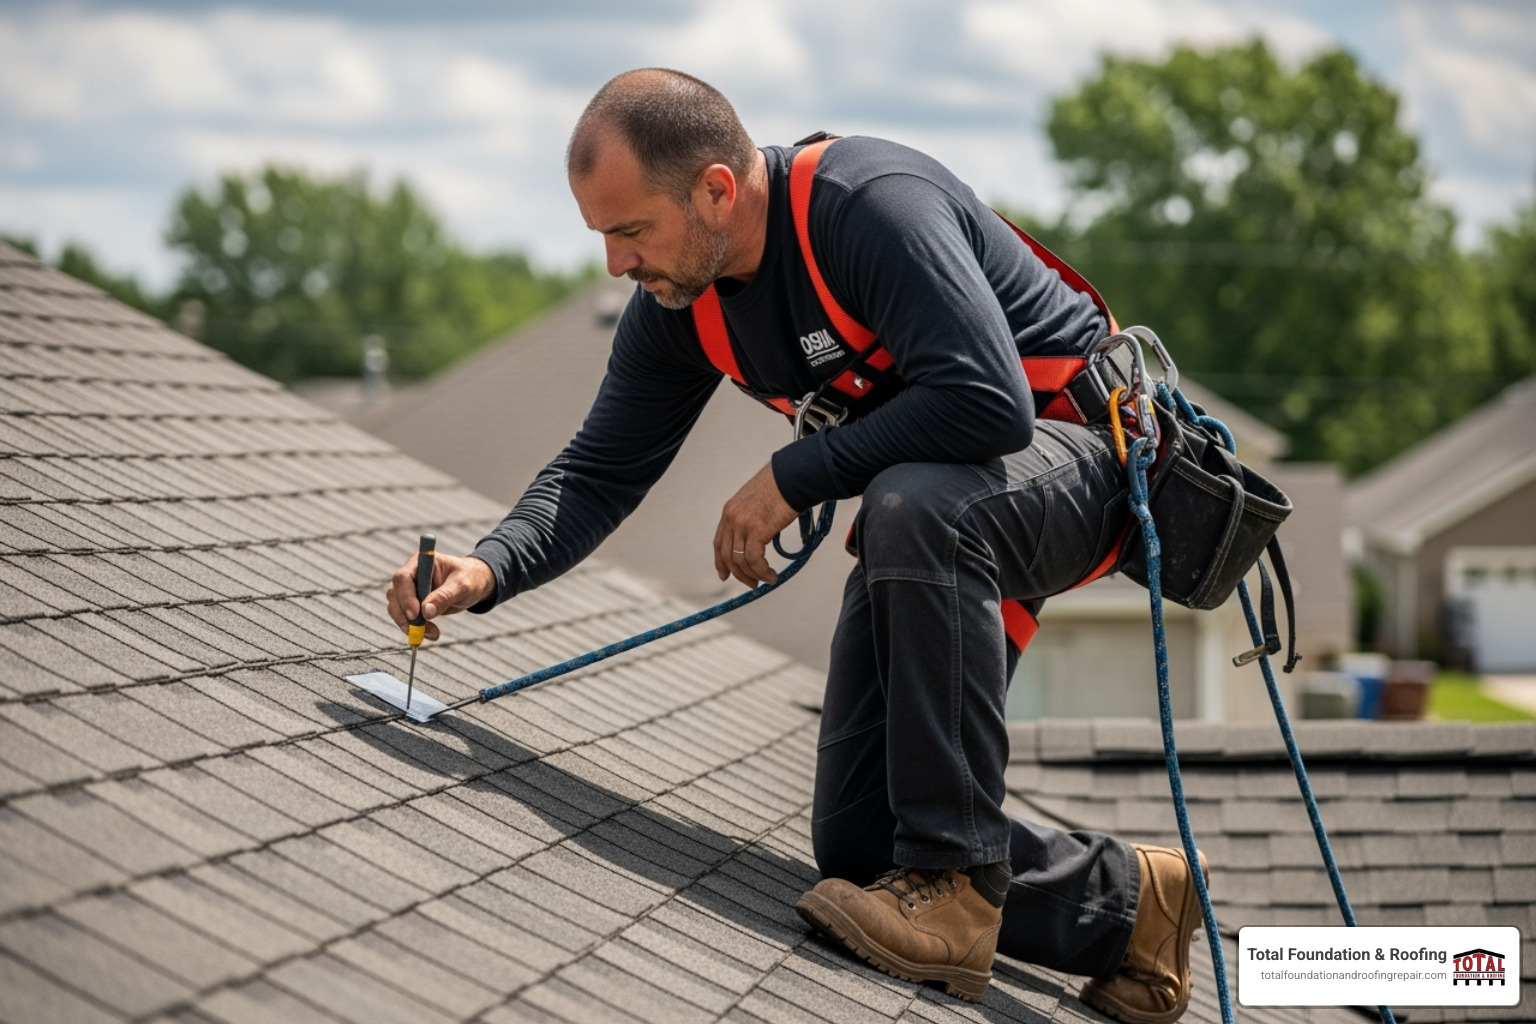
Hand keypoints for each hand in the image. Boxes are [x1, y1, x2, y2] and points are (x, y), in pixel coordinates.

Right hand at [386, 552, 494, 640]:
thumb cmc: (470, 578)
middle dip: (405, 615)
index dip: (405, 596)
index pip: (403, 578)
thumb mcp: (462, 586)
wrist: (476, 584)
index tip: (415, 615)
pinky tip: (431, 633)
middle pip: (395, 594)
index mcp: (421, 562)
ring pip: (397, 608)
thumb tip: (426, 612)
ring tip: (432, 634)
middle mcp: (412, 574)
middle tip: (419, 630)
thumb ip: (444, 596)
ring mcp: (411, 589)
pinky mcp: (414, 603)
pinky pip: (406, 617)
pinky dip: (415, 628)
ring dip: (410, 625)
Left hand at [713, 462, 798, 587]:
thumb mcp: (758, 501)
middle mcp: (732, 518)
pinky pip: (754, 559)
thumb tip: (761, 536)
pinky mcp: (756, 530)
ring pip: (741, 560)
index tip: (724, 575)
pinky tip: (771, 575)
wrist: (792, 477)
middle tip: (751, 584)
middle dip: (738, 574)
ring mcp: (742, 524)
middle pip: (728, 555)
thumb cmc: (782, 486)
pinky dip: (762, 571)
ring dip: (754, 575)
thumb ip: (753, 518)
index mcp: (730, 511)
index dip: (720, 561)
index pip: (719, 542)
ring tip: (767, 580)